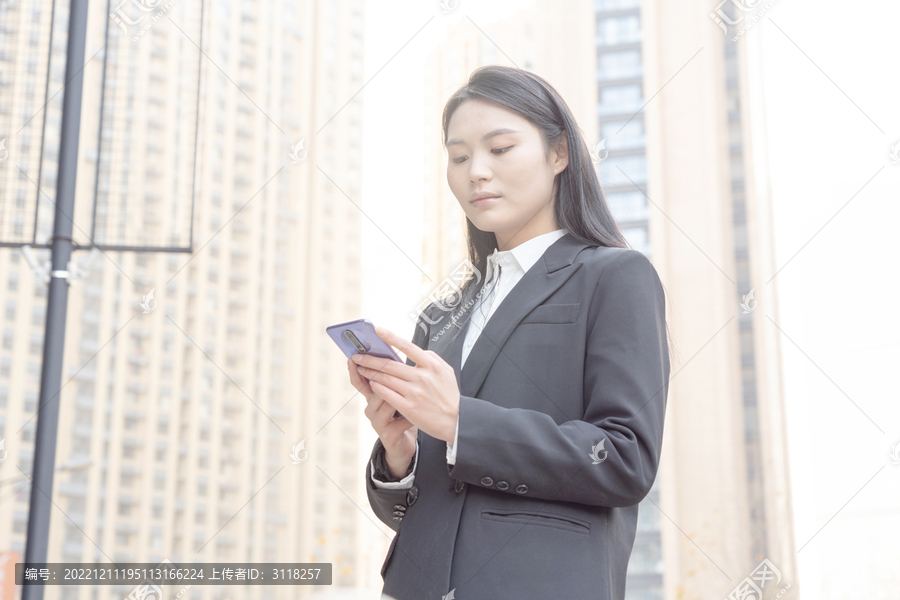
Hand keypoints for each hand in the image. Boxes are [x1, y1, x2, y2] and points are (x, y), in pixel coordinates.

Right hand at [348, 356, 416, 472]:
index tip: (352, 358)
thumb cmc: (403, 415)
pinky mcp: (388, 434)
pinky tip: (419, 414)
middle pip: (373, 388)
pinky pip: (401, 419)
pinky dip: (411, 415)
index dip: (354, 370)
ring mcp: (377, 422)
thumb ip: (393, 380)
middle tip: (393, 368)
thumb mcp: (396, 395)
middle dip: (381, 377)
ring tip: (412, 394)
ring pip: (386, 401)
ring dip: (400, 396)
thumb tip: (394, 356)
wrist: (405, 445)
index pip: (359, 381)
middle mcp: (371, 409)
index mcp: (372, 397)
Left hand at [351, 326, 459, 444]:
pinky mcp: (408, 407)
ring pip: (385, 379)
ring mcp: (414, 392)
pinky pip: (387, 394)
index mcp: (431, 365)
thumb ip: (431, 358)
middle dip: (370, 359)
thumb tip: (415, 350)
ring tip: (361, 368)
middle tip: (357, 355)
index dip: (391, 337)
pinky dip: (377, 387)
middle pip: (389, 364)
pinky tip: (372, 384)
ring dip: (370, 372)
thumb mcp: (446, 371)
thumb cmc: (450, 394)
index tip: (377, 330)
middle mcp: (421, 377)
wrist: (456, 420)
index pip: (407, 346)